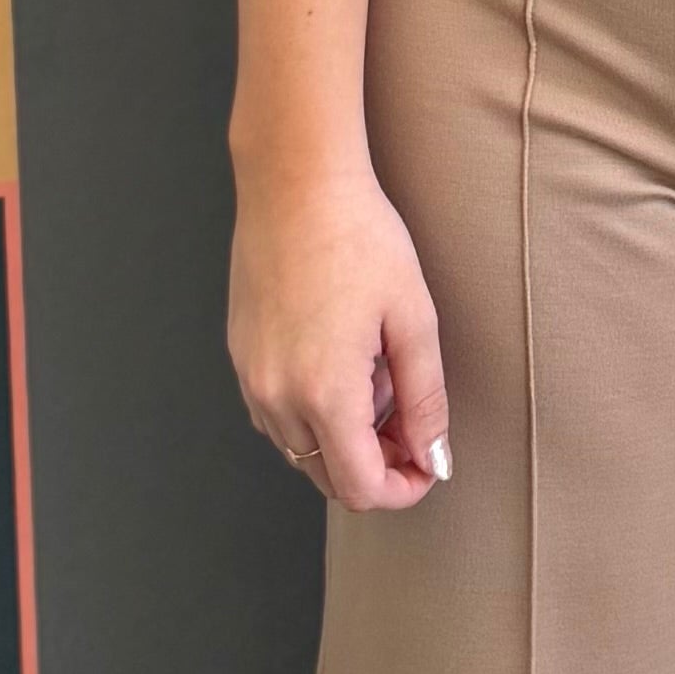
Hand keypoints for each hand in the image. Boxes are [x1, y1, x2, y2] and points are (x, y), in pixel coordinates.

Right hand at [230, 158, 451, 507]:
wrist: (295, 184)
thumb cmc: (360, 239)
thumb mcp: (414, 320)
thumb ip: (426, 401)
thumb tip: (434, 459)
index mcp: (325, 394)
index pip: (360, 489)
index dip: (402, 489)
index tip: (428, 463)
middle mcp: (277, 398)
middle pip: (328, 478)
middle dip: (377, 464)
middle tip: (411, 419)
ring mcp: (252, 378)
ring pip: (301, 450)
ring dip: (344, 437)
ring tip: (377, 375)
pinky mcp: (240, 357)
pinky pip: (277, 415)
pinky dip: (312, 411)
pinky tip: (341, 360)